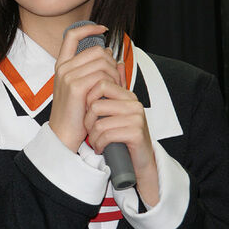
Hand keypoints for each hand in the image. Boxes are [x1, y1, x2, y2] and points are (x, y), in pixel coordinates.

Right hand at [49, 23, 118, 152]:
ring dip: (114, 75)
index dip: (88, 28)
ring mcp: (68, 76)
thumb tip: (112, 52)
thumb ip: (97, 70)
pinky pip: (102, 76)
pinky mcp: (76, 87)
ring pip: (102, 62)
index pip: (72, 36)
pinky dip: (111, 84)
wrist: (64, 136)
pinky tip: (109, 95)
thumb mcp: (86, 89)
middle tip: (116, 80)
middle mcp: (63, 68)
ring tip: (114, 90)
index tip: (103, 29)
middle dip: (112, 62)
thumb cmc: (76, 115)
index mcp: (62, 66)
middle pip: (97, 50)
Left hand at [84, 62, 158, 205]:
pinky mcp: (136, 133)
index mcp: (128, 96)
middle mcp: (134, 105)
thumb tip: (114, 66)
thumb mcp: (114, 113)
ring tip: (96, 142)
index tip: (89, 113)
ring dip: (93, 136)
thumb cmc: (124, 137)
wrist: (140, 161)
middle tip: (90, 131)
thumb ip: (110, 94)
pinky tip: (101, 148)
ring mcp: (137, 118)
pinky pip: (107, 135)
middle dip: (88, 122)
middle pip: (96, 105)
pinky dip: (99, 144)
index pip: (101, 84)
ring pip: (100, 123)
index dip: (88, 99)